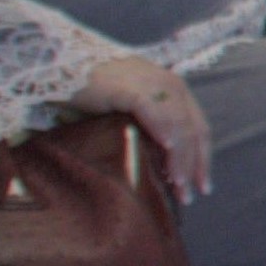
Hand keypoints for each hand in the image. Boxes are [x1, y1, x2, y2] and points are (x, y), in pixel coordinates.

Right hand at [64, 44, 215, 198]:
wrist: (62, 69)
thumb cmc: (94, 96)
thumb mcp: (129, 114)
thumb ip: (148, 132)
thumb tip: (160, 171)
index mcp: (173, 90)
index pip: (198, 128)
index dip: (202, 158)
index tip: (202, 187)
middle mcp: (169, 84)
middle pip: (193, 129)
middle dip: (194, 165)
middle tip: (189, 196)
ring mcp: (152, 84)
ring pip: (178, 125)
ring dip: (180, 158)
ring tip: (177, 185)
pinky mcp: (131, 88)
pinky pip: (154, 112)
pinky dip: (163, 131)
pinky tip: (166, 150)